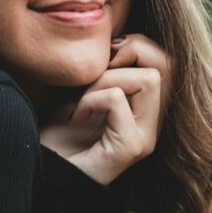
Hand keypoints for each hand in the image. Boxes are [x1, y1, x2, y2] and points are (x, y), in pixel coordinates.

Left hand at [38, 32, 173, 185]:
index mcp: (147, 109)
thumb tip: (118, 38)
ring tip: (83, 100)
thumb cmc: (59, 133)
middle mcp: (153, 124)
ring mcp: (145, 138)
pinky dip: (90, 99)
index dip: (138, 44)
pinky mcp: (130, 148)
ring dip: (105, 80)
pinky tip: (75, 116)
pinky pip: (117, 99)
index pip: (168, 60)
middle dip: (128, 55)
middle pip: (166, 64)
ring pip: (148, 79)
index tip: (105, 56)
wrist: (43, 174)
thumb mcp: (84, 89)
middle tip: (96, 72)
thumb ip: (107, 68)